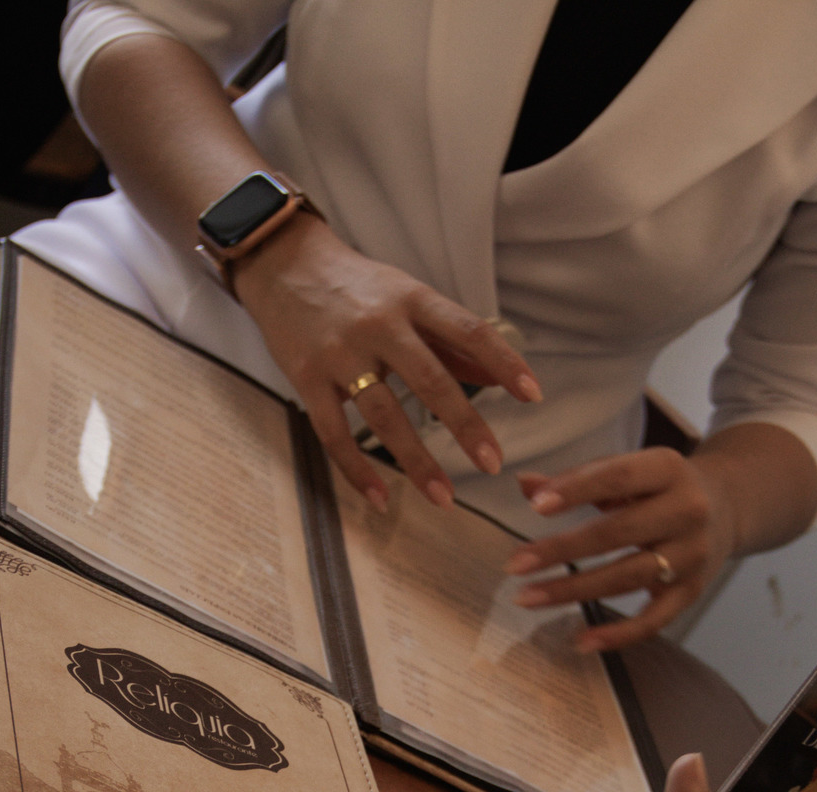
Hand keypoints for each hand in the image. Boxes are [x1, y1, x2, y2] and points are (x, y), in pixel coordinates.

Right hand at [234, 214, 541, 510]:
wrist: (283, 265)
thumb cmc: (357, 288)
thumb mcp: (409, 300)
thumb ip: (454, 341)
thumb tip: (501, 380)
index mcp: (412, 300)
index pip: (468, 330)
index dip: (504, 361)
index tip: (533, 394)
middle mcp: (379, 325)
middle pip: (429, 379)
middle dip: (465, 424)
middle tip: (493, 463)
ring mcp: (340, 354)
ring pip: (384, 415)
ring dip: (416, 461)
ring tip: (445, 498)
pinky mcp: (307, 379)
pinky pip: (334, 434)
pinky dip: (356, 470)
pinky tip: (380, 499)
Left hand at [503, 449, 734, 652]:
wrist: (727, 507)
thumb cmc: (659, 488)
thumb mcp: (627, 471)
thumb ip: (577, 478)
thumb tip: (526, 485)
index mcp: (668, 469)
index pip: (619, 476)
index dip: (578, 490)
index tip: (537, 507)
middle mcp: (687, 510)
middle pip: (619, 532)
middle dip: (562, 550)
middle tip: (516, 565)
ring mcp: (692, 554)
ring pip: (628, 576)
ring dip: (574, 590)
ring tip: (528, 598)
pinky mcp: (692, 591)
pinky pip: (654, 620)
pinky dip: (618, 634)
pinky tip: (582, 641)